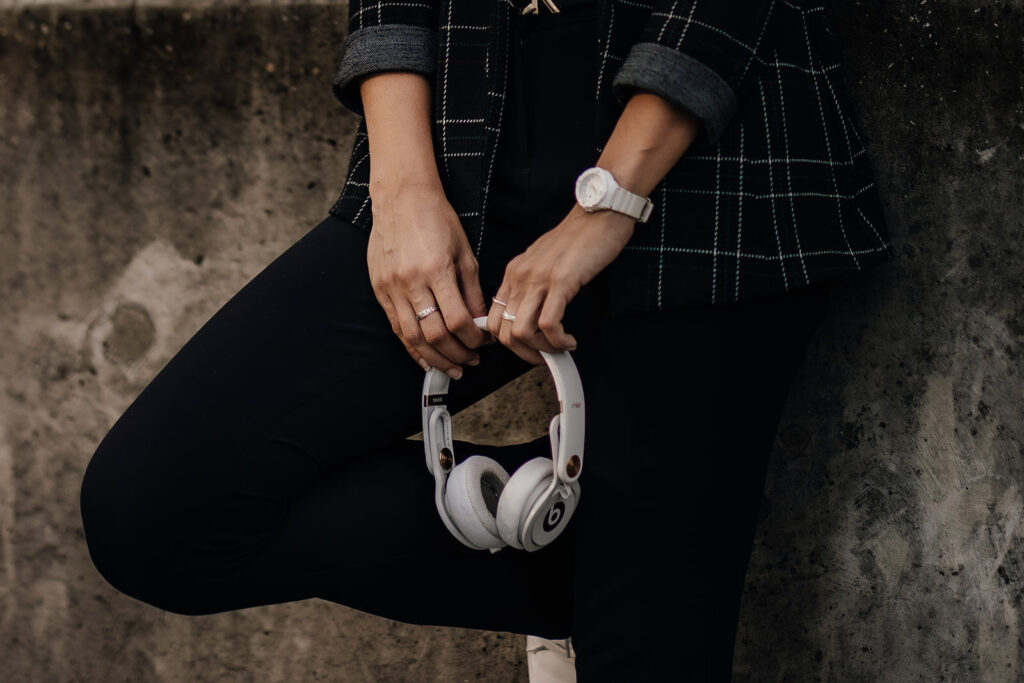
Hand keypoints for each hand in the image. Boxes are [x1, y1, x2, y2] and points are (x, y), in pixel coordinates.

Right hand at [367, 183, 493, 378]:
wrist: (401, 197)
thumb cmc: (438, 220)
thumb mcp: (464, 253)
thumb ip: (472, 291)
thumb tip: (480, 325)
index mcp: (437, 270)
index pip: (457, 320)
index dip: (473, 339)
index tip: (484, 343)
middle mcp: (411, 282)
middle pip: (435, 335)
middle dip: (457, 354)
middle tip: (471, 362)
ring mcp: (392, 287)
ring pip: (413, 338)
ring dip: (435, 359)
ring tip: (452, 368)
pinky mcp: (380, 289)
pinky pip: (396, 327)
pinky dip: (412, 348)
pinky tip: (426, 359)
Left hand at [486, 204, 635, 364]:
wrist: (599, 212)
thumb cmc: (578, 238)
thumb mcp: (543, 262)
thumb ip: (533, 285)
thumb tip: (533, 316)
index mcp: (513, 273)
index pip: (492, 320)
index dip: (508, 343)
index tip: (528, 348)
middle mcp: (520, 277)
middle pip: (503, 332)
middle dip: (524, 353)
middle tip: (545, 356)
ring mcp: (539, 279)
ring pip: (521, 332)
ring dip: (541, 350)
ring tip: (559, 348)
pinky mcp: (561, 281)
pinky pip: (548, 324)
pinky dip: (558, 341)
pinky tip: (569, 340)